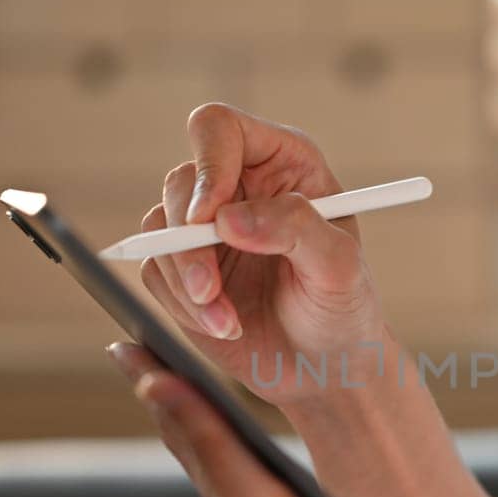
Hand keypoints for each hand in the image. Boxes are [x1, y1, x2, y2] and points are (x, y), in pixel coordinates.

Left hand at [107, 340, 420, 496]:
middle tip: (145, 350)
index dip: (151, 373)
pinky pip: (245, 488)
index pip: (176, 417)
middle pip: (189, 438)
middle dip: (168, 391)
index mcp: (223, 490)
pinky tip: (249, 466)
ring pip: (215, 464)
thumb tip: (155, 383)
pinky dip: (232, 457)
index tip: (124, 332)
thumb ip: (213, 445)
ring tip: (187, 394)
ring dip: (197, 422)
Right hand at [141, 103, 388, 406]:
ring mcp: (205, 226)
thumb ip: (296, 228)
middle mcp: (237, 185)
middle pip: (180, 183)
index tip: (210, 219)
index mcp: (281, 163)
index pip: (220, 129)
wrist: (325, 367)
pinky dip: (182, 305)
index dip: (207, 166)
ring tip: (229, 320)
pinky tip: (224, 325)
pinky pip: (155, 273)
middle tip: (210, 289)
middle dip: (189, 243)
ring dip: (187, 282)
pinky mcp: (182, 267)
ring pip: (159, 229)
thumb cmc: (343, 308)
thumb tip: (229, 218)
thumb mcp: (339, 267)